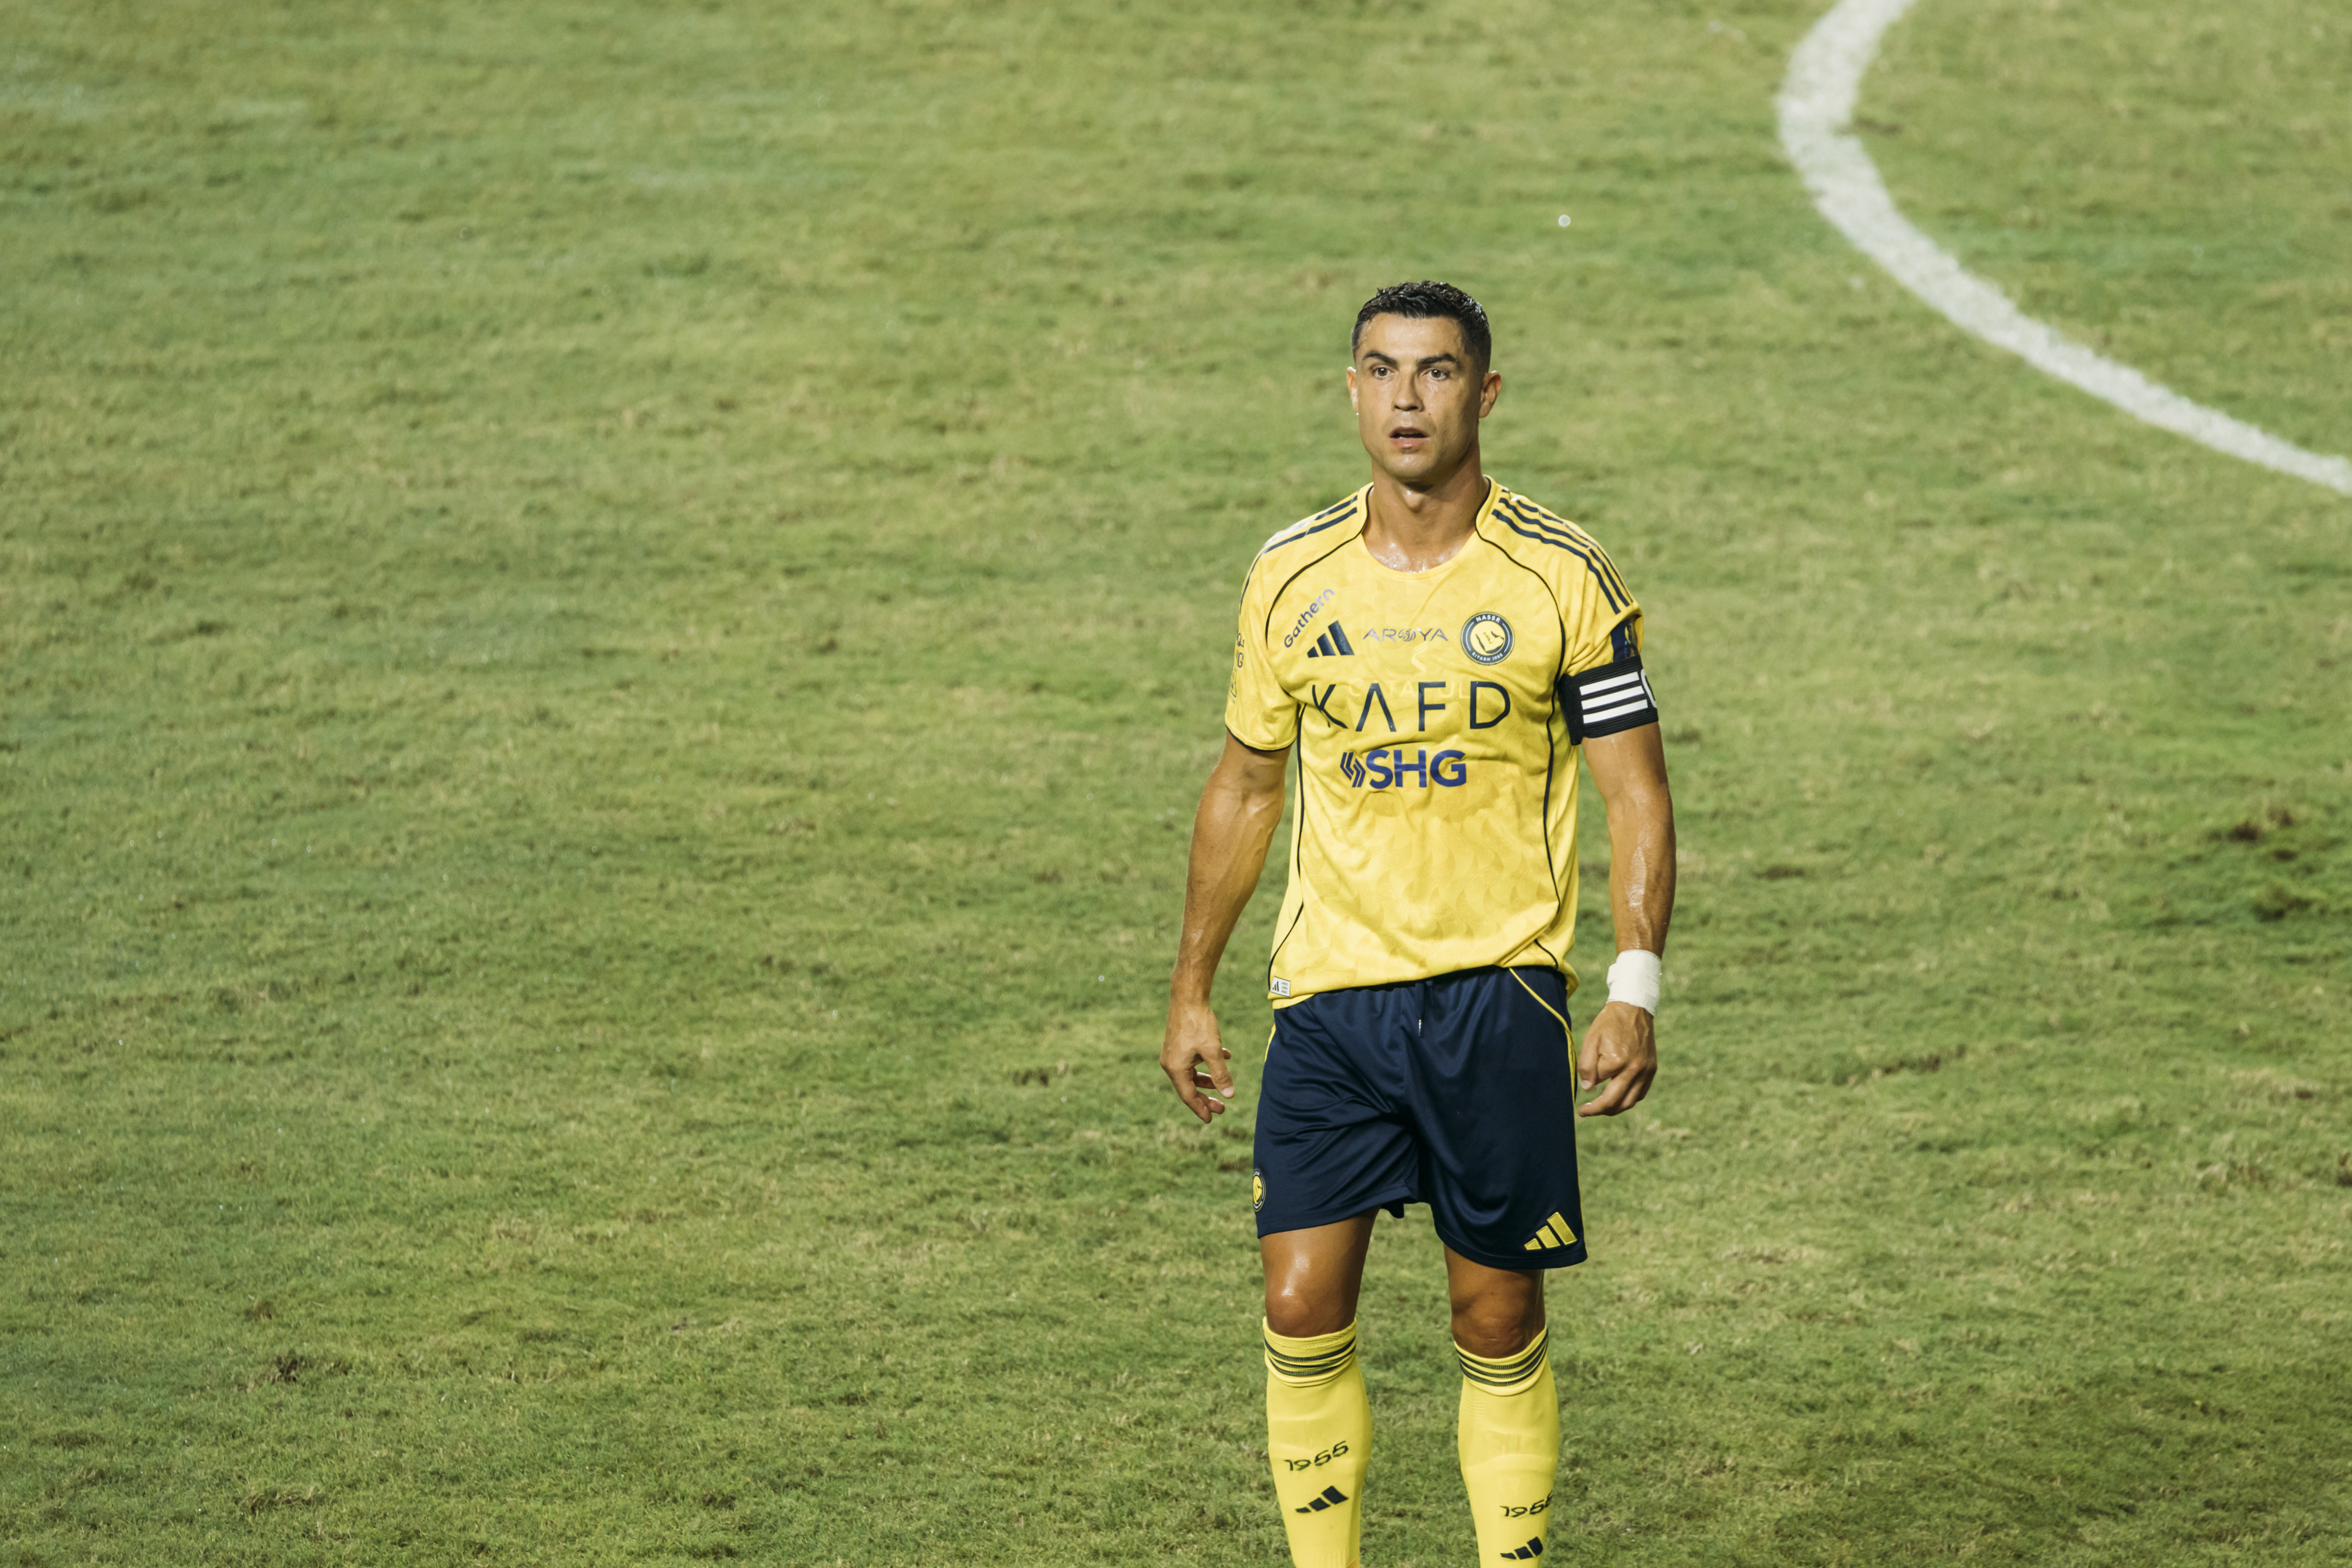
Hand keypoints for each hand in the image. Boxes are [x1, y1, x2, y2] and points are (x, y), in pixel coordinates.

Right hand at [1161, 994, 1235, 1123]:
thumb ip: (1220, 1074)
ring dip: (1208, 1080)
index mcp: (1175, 1068)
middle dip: (1206, 1098)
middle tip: (1222, 1108)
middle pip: (1189, 1087)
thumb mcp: (1213, 1051)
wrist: (1187, 996)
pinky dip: (1207, 1062)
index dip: (1200, 1109)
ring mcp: (1174, 1052)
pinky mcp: (1179, 1042)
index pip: (1188, 1096)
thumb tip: (1229, 1095)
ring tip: (1223, 1085)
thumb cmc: (1199, 1023)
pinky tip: (1226, 1056)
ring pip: (1192, 1073)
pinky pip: (1193, 1059)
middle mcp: (1171, 1062)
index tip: (1211, 1119)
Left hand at [1576, 1001, 1655, 1115]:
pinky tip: (1618, 1098)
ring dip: (1614, 1109)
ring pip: (1630, 1102)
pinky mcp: (1652, 1070)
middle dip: (1598, 1111)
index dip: (1587, 1094)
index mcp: (1617, 1061)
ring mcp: (1646, 1071)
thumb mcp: (1590, 1040)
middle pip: (1615, 1102)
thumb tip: (1588, 1089)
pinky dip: (1628, 1100)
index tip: (1579, 1104)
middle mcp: (1634, 1069)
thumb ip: (1586, 1065)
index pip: (1598, 1086)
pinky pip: (1640, 1093)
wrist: (1633, 1008)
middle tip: (1585, 1112)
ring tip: (1601, 1109)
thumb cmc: (1608, 1023)